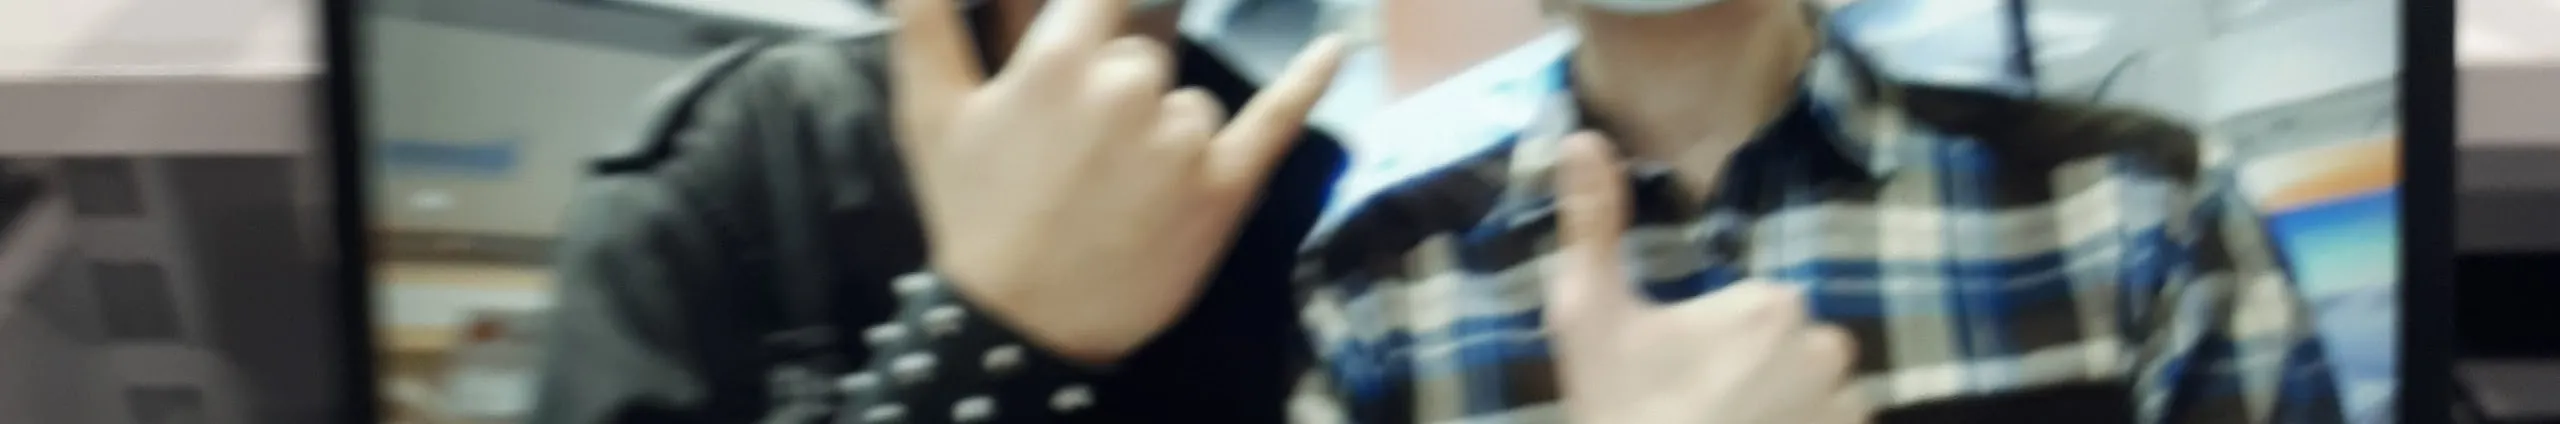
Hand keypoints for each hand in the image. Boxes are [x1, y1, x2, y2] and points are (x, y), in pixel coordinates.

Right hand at [886, 0, 1347, 363]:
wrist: (1019, 329)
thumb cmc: (972, 214)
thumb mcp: (930, 111)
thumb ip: (927, 20)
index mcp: (1062, 57)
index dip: (1098, 14)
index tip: (1095, 32)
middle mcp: (1132, 85)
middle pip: (1142, 54)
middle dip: (1115, 92)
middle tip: (1074, 157)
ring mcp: (1185, 137)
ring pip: (1187, 100)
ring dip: (1161, 132)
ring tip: (1114, 193)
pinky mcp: (1226, 186)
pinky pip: (1276, 119)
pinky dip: (1306, 82)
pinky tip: (1333, 47)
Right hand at [1542, 132, 1871, 423]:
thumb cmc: (1620, 411)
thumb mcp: (1587, 316)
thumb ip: (1593, 223)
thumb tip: (1583, 136)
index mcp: (1772, 304)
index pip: (1754, 312)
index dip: (1713, 345)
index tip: (1677, 378)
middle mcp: (1830, 348)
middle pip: (1791, 352)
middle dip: (1755, 378)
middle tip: (1699, 412)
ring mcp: (1850, 411)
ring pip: (1816, 396)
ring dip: (1783, 414)